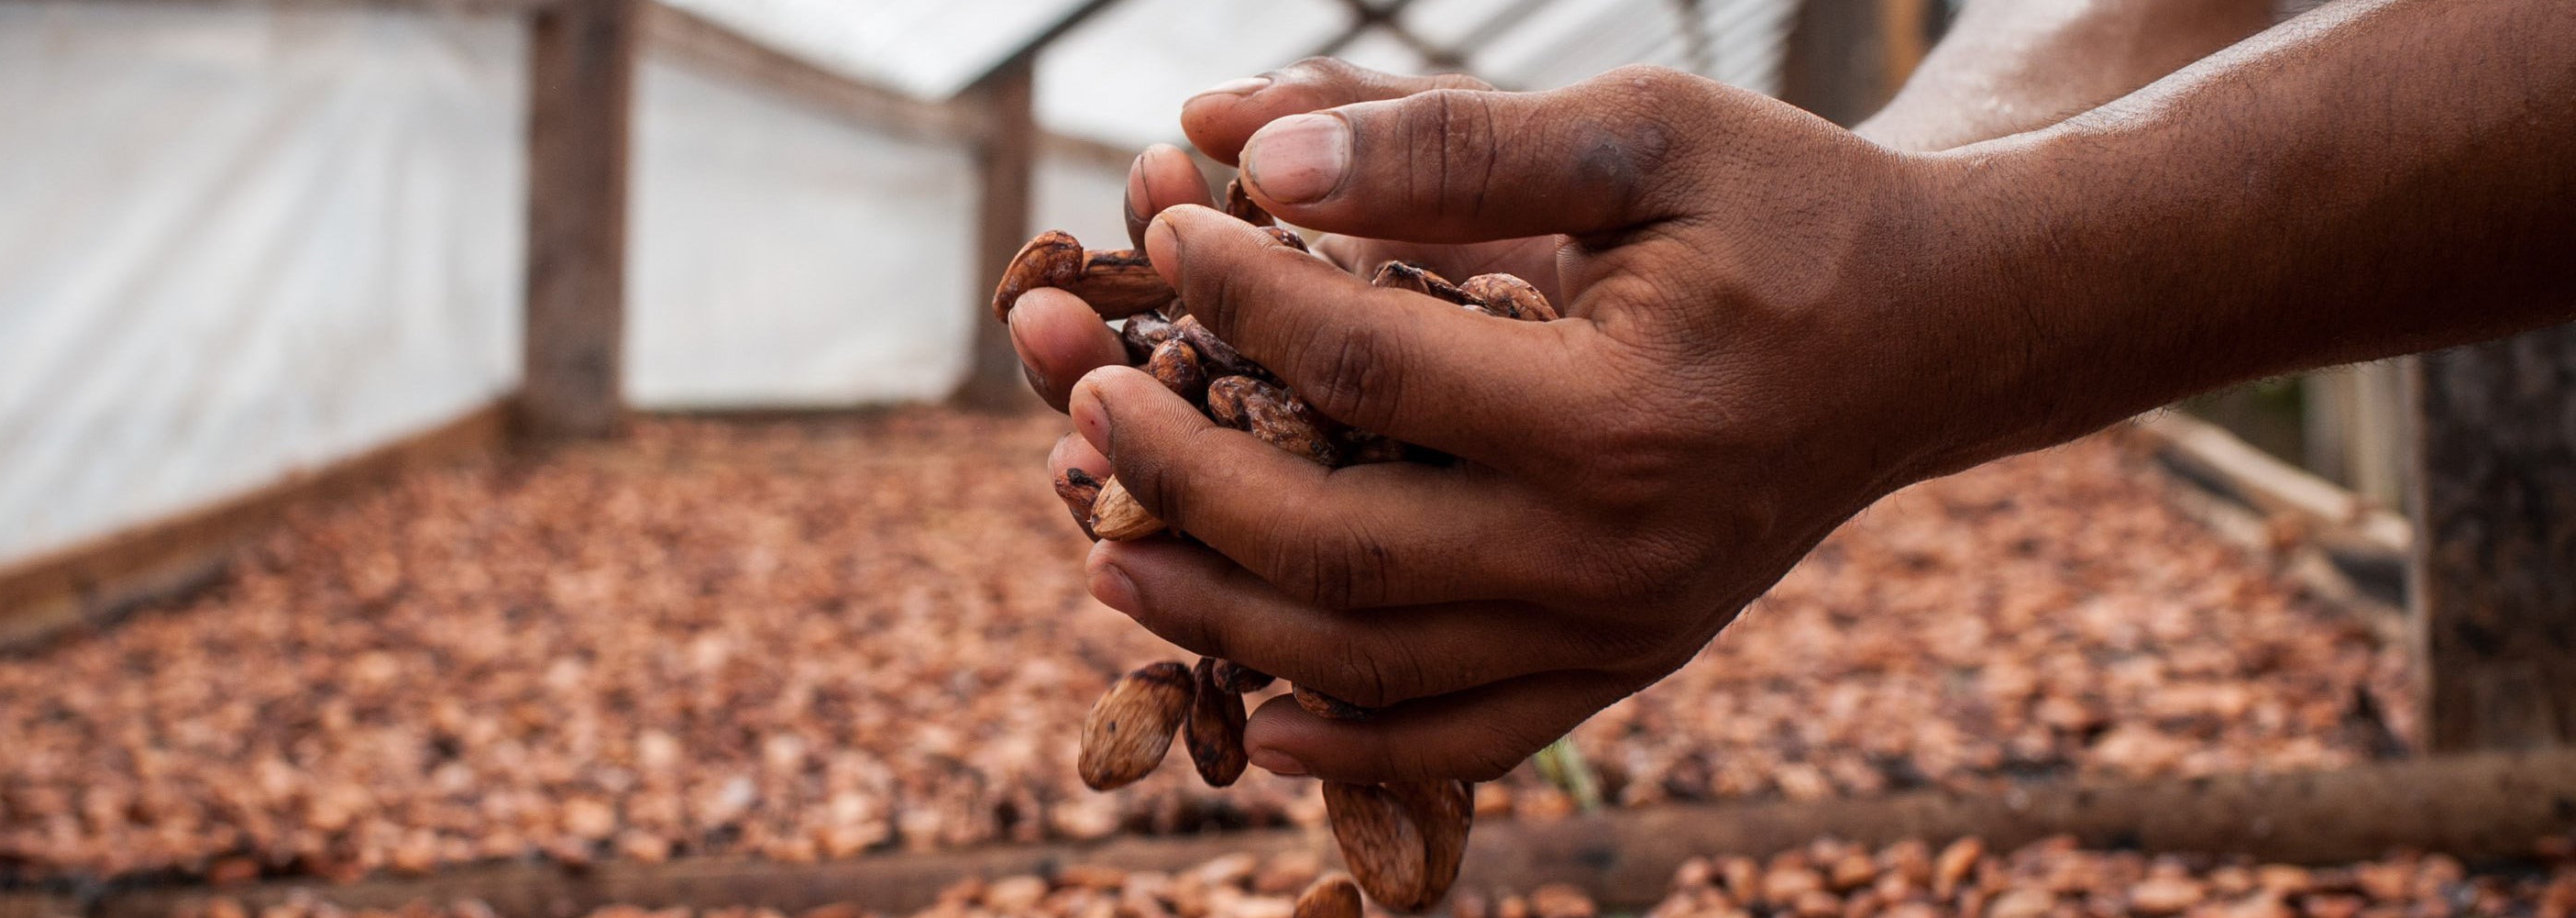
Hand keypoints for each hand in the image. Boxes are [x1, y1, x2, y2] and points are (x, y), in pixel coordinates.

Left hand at [1062, 66, 2024, 783]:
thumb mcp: (1639, 134)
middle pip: (1334, 542)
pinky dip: (1345, 742)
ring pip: (1369, 662)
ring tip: (1099, 549)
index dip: (1234, 294)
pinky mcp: (1624, 668)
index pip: (1363, 364)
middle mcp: (1613, 555)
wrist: (1936, 337)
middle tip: (1076, 402)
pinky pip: (1461, 740)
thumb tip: (1237, 148)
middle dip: (1175, 471)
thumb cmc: (1786, 213)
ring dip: (1216, 612)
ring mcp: (1619, 632)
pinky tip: (1246, 709)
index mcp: (1617, 415)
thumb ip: (1443, 142)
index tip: (1157, 226)